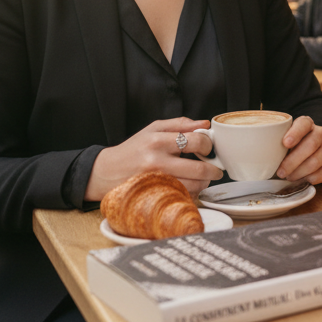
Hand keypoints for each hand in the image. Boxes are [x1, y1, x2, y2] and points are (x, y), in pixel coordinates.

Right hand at [85, 118, 221, 200]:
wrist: (106, 172)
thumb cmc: (132, 149)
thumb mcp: (153, 129)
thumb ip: (180, 124)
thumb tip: (205, 124)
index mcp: (157, 141)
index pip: (195, 141)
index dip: (208, 145)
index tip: (208, 148)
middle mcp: (156, 162)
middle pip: (199, 168)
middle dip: (213, 169)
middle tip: (215, 168)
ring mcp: (156, 181)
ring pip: (193, 186)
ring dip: (204, 182)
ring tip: (202, 177)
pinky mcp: (155, 196)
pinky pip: (182, 196)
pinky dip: (191, 192)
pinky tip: (188, 185)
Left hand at [276, 116, 321, 183]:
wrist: (313, 154)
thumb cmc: (291, 148)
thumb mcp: (282, 141)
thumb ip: (271, 143)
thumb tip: (246, 154)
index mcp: (307, 124)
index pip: (304, 123)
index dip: (295, 133)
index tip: (285, 143)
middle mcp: (321, 133)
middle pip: (311, 144)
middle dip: (294, 161)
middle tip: (281, 172)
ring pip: (317, 160)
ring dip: (300, 172)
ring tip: (289, 177)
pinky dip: (312, 178)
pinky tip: (303, 179)